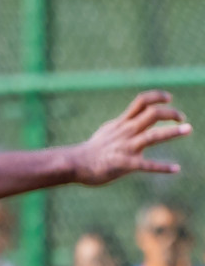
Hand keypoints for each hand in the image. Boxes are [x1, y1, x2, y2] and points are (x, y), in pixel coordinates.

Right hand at [73, 90, 189, 184]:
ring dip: (172, 132)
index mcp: (123, 123)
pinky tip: (175, 169)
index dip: (158, 97)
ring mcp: (127, 147)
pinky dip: (163, 167)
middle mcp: (127, 132)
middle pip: (153, 115)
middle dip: (171, 114)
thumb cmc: (91, 149)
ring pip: (153, 136)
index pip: (142, 102)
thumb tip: (133, 117)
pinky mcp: (125, 164)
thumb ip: (123, 123)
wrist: (77, 163)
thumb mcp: (107, 130)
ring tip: (188, 129)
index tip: (169, 99)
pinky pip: (147, 165)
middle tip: (182, 119)